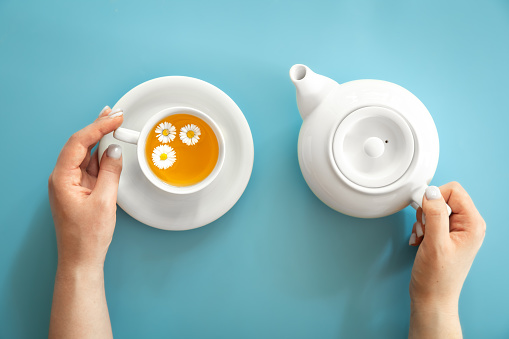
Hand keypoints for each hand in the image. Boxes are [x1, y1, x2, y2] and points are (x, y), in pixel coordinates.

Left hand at [48, 106, 123, 269]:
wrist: (81, 259)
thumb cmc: (87, 236)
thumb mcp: (105, 202)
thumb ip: (111, 172)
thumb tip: (115, 151)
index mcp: (62, 178)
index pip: (79, 143)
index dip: (98, 126)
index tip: (115, 118)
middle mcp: (63, 177)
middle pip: (80, 144)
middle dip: (98, 127)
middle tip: (114, 113)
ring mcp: (71, 183)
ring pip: (86, 154)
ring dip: (101, 139)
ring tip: (114, 122)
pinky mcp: (80, 189)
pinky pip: (91, 167)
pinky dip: (102, 155)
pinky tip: (111, 146)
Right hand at [408, 182, 485, 337]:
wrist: (432, 297)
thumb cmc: (437, 277)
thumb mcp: (435, 243)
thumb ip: (434, 214)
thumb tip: (431, 191)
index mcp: (472, 224)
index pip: (453, 190)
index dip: (434, 198)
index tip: (424, 212)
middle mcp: (468, 225)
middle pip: (443, 197)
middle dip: (427, 211)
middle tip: (426, 230)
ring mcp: (457, 231)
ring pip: (434, 208)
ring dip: (422, 221)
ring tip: (424, 238)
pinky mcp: (446, 236)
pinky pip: (430, 220)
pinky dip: (421, 229)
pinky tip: (421, 241)